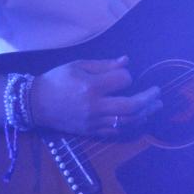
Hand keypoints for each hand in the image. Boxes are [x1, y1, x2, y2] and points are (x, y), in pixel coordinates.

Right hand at [31, 56, 162, 136]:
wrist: (35, 104)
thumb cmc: (57, 80)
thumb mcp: (78, 65)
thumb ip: (104, 65)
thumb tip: (127, 61)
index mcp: (91, 86)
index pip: (123, 80)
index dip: (127, 76)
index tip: (124, 73)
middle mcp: (95, 106)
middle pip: (132, 106)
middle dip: (149, 99)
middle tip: (158, 93)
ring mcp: (94, 121)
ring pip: (128, 121)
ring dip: (145, 113)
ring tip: (155, 106)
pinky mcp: (92, 131)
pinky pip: (117, 131)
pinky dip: (131, 125)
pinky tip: (140, 118)